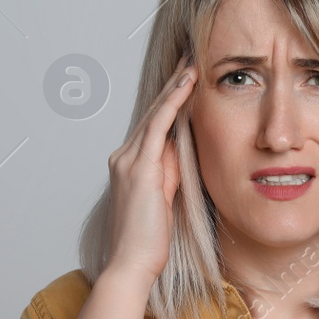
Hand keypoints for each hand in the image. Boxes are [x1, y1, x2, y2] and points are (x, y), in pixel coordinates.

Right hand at [104, 55, 197, 284]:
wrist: (132, 263)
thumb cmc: (149, 239)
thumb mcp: (165, 197)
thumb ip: (170, 171)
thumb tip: (181, 148)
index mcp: (129, 164)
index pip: (154, 122)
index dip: (171, 98)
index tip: (188, 77)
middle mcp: (124, 157)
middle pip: (153, 111)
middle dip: (174, 83)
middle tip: (192, 56)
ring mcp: (128, 161)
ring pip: (155, 113)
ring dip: (176, 85)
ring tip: (193, 62)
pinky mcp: (139, 169)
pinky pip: (158, 127)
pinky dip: (173, 104)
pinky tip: (187, 86)